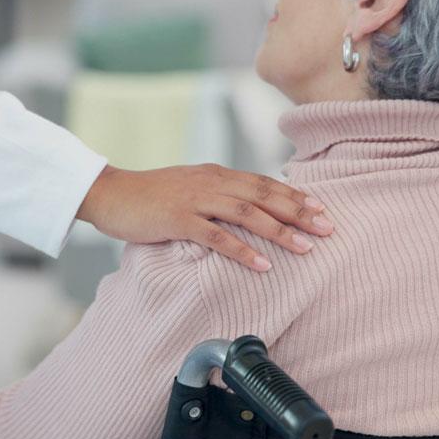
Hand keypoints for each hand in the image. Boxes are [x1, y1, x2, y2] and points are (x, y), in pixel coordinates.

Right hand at [76, 165, 333, 271]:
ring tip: (305, 247)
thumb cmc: (148, 196)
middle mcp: (211, 183)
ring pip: (247, 213)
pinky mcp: (178, 219)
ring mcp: (194, 200)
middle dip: (299, 212)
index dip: (295, 195)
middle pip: (264, 195)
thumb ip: (215, 196)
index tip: (322, 209)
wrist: (110, 193)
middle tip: (328, 228)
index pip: (264, 183)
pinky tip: (262, 264)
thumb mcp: (188, 189)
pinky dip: (242, 250)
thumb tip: (244, 211)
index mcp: (215, 174)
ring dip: (279, 231)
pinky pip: (216, 236)